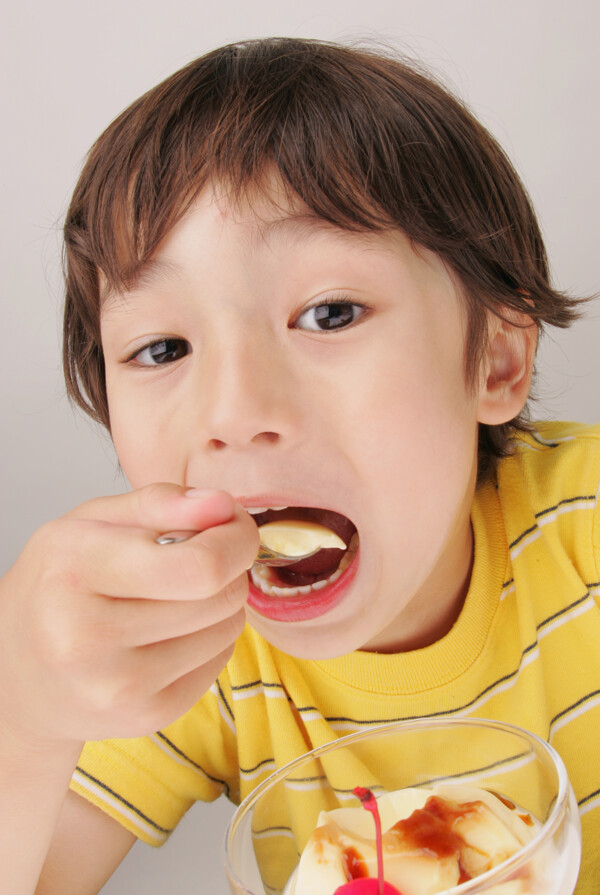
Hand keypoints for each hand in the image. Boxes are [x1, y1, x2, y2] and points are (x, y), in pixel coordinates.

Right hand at [0, 484, 258, 747]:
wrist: (17, 672)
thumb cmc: (59, 583)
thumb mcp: (89, 522)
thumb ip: (158, 502)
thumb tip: (221, 506)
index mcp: (73, 571)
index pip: (198, 564)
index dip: (235, 539)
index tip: (234, 523)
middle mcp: (88, 637)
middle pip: (219, 596)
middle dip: (231, 565)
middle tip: (208, 554)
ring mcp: (118, 687)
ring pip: (227, 628)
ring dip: (221, 602)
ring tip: (179, 594)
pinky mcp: (146, 717)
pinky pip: (219, 663)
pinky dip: (210, 638)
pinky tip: (172, 630)